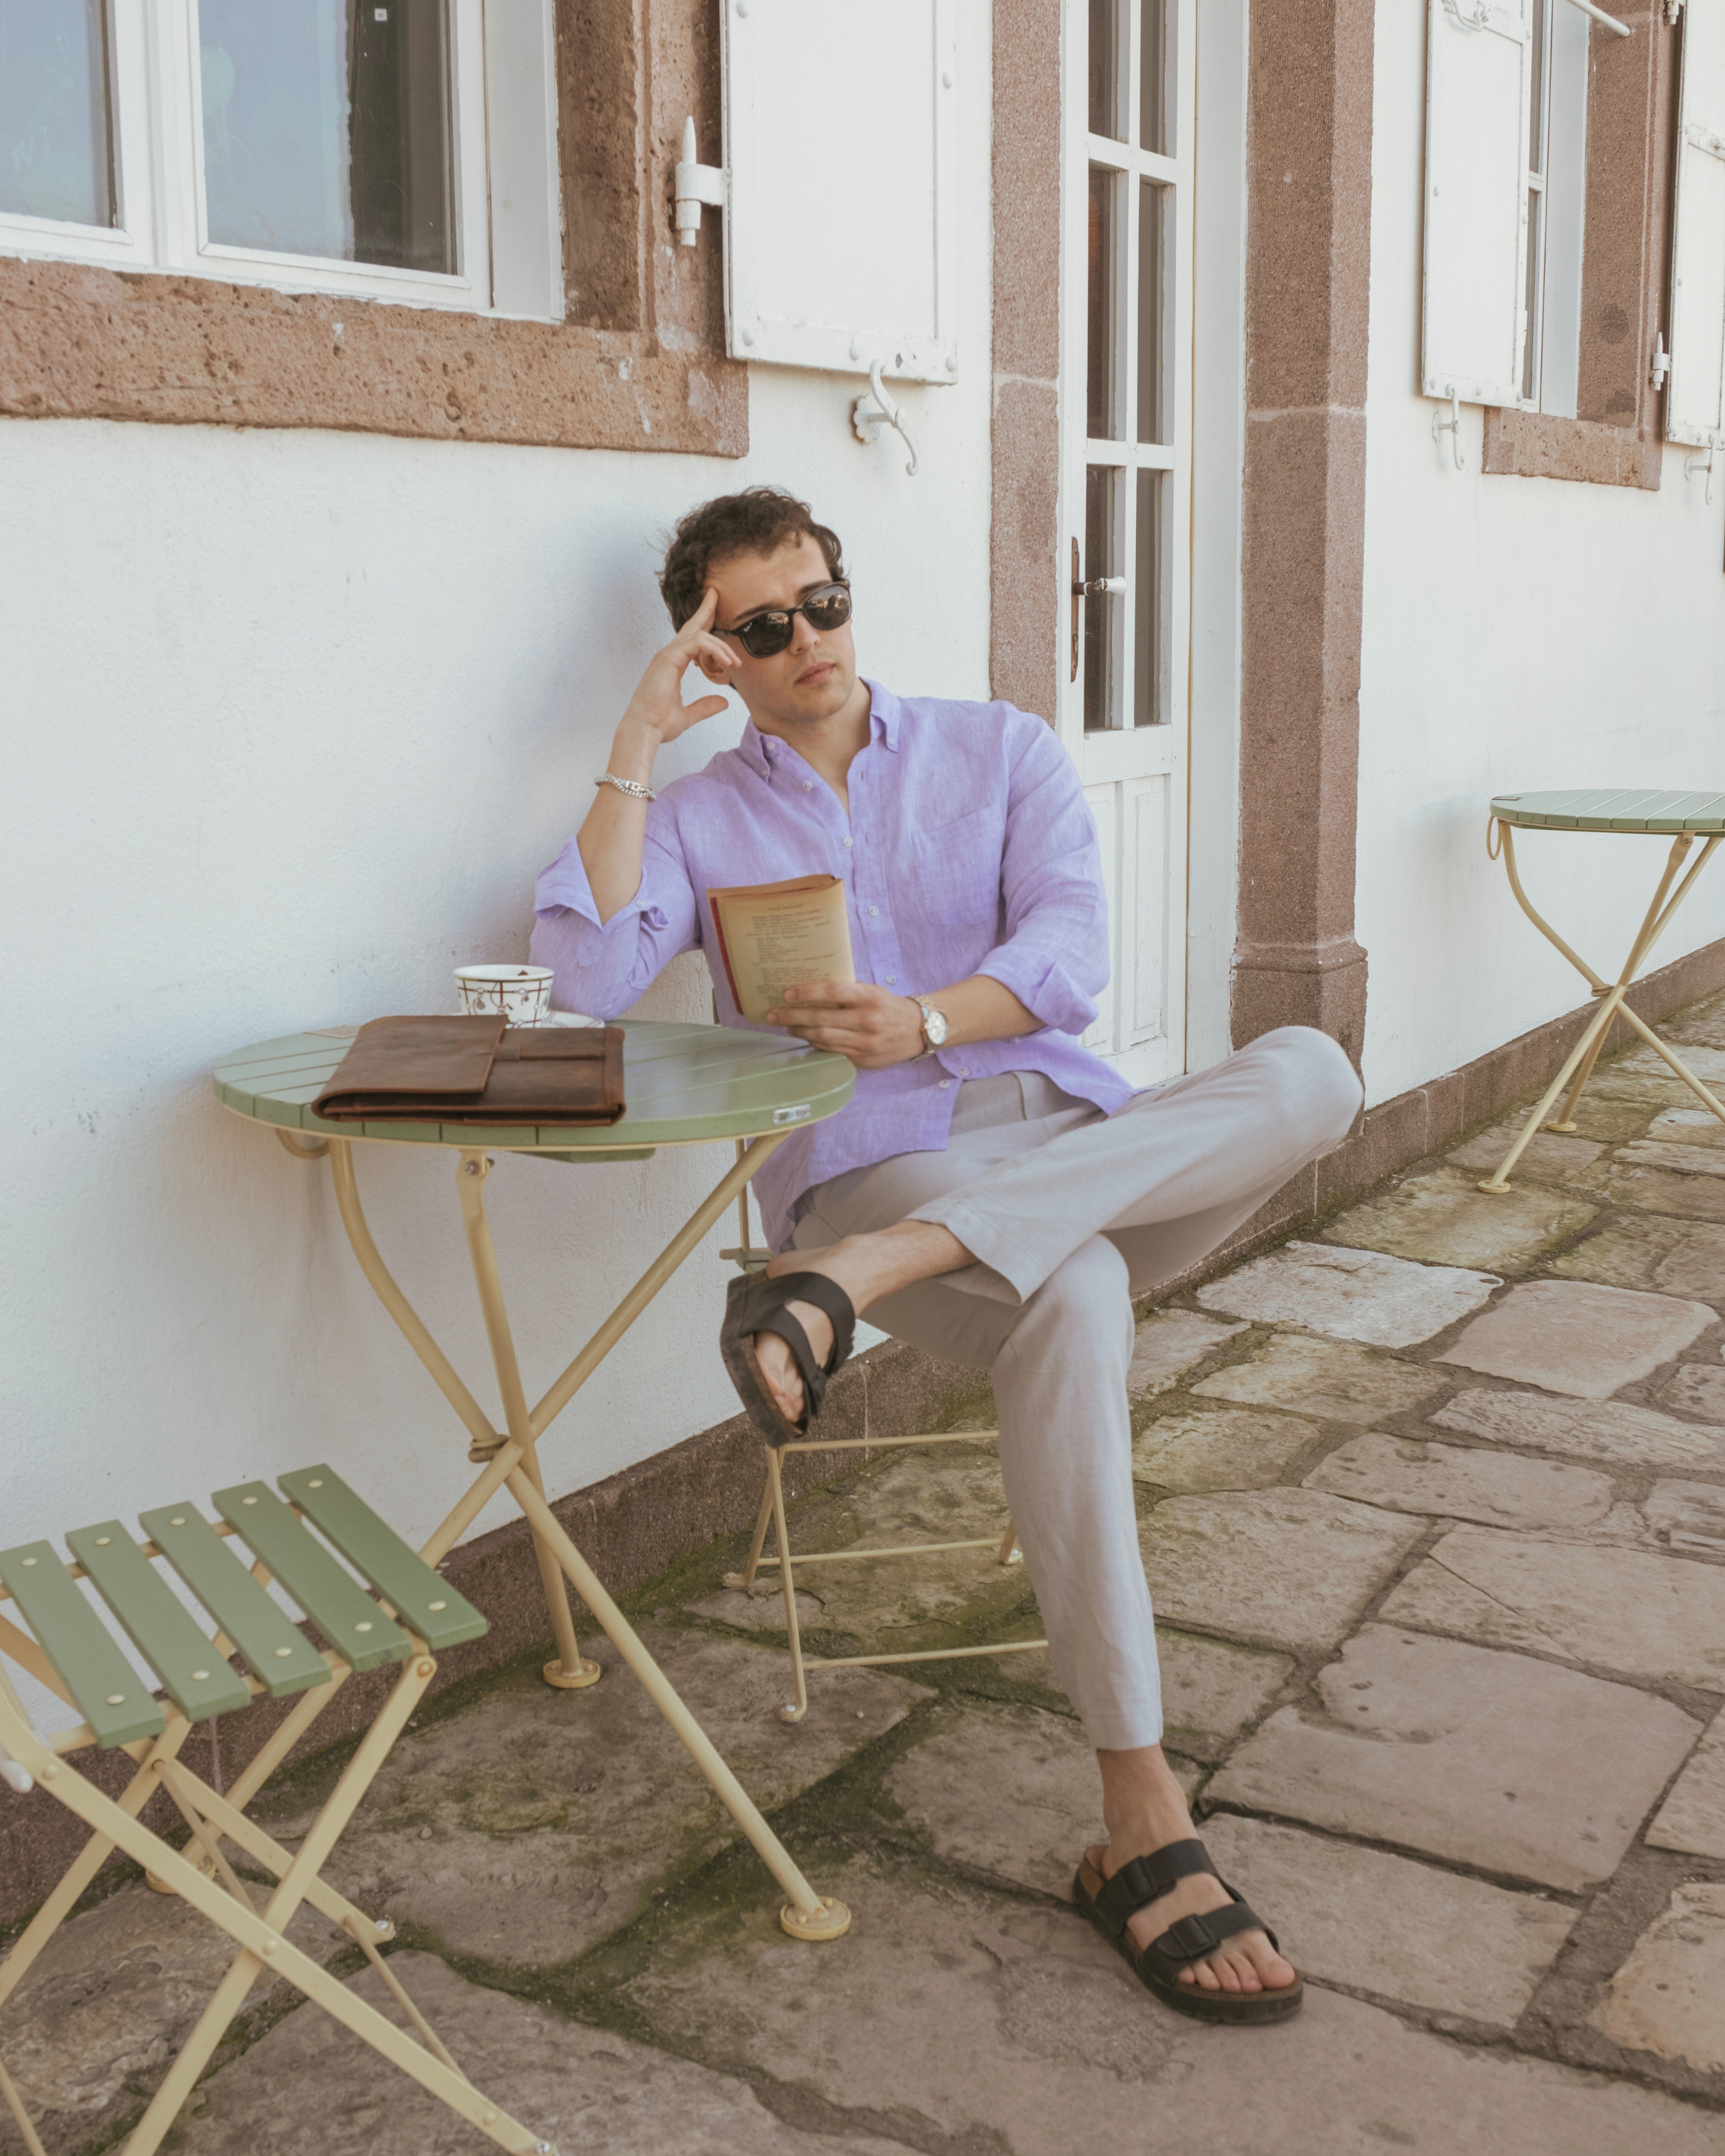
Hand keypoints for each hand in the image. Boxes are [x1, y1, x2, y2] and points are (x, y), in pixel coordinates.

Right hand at [616, 587, 738, 750]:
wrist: (644, 730)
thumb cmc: (658, 723)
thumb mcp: (688, 715)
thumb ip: (705, 706)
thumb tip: (724, 701)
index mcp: (671, 664)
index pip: (690, 639)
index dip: (703, 624)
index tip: (715, 613)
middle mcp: (668, 655)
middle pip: (691, 626)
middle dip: (706, 610)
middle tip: (717, 595)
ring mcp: (667, 655)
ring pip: (699, 635)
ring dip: (721, 646)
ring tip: (735, 662)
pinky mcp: (669, 659)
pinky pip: (697, 643)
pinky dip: (714, 649)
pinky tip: (727, 661)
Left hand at [767, 980, 926, 1068]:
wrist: (917, 1031)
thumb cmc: (889, 1006)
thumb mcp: (873, 991)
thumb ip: (848, 992)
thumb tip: (811, 990)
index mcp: (870, 998)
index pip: (834, 992)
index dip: (808, 992)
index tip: (788, 993)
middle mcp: (868, 1020)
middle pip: (822, 1018)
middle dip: (793, 1015)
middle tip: (774, 1013)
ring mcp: (865, 1042)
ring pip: (823, 1037)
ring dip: (800, 1031)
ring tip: (785, 1025)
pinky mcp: (863, 1059)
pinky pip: (831, 1051)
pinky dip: (814, 1043)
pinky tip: (805, 1036)